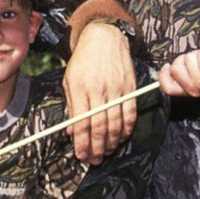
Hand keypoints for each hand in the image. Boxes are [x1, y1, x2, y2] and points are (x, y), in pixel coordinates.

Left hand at [63, 21, 136, 163]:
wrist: (105, 37)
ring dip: (111, 143)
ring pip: (116, 123)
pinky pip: (130, 114)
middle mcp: (98, 89)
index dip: (81, 142)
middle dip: (96, 148)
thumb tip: (71, 132)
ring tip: (106, 153)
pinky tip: (121, 138)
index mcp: (79, 87)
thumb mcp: (69, 80)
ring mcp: (116, 89)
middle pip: (99, 126)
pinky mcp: (130, 88)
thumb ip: (71, 106)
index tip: (80, 155)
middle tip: (94, 160)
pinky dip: (127, 130)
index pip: (81, 122)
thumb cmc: (83, 61)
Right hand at [158, 47, 199, 97]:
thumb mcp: (196, 73)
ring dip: (199, 54)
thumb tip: (167, 67)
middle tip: (199, 60)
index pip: (167, 88)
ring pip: (188, 59)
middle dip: (186, 58)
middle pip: (175, 68)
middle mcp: (193, 90)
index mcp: (188, 91)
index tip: (168, 65)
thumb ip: (183, 72)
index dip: (163, 75)